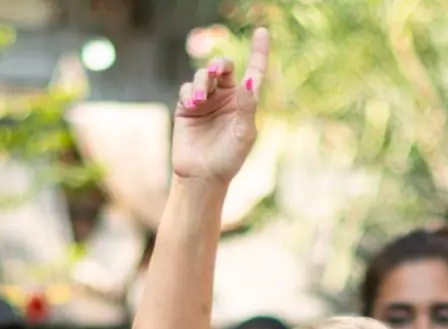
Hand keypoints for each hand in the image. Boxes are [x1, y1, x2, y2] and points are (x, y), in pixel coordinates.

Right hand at [170, 27, 269, 184]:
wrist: (201, 177)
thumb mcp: (243, 133)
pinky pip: (187, 89)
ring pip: (203, 76)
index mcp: (244, 101)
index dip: (258, 52)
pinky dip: (189, 92)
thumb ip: (247, 106)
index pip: (253, 71)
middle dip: (220, 65)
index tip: (260, 32)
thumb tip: (247, 80)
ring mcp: (206, 101)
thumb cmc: (228, 159)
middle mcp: (226, 97)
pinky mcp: (187, 108)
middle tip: (218, 72)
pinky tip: (193, 104)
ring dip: (202, 82)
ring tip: (200, 99)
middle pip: (224, 68)